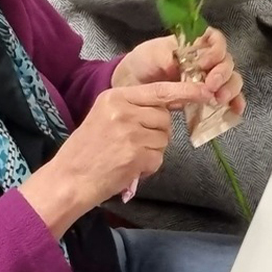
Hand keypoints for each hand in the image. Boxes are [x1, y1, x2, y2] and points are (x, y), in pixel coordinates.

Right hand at [18, 81, 211, 237]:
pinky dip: (148, 166)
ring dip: (152, 151)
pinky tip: (127, 168)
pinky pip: (158, 158)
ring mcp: (130, 132)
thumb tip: (172, 104)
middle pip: (164, 117)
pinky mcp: (135, 154)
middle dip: (157, 132)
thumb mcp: (105, 117)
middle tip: (132, 144)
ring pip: (164, 138)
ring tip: (126, 156)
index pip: (159, 90)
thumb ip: (135, 107)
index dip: (185, 91)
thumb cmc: (86, 151)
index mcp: (115, 97)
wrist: (66, 181)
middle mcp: (124, 110)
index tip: (205, 92)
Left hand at [113, 29, 245, 113]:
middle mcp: (209, 60)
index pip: (216, 42)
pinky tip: (235, 111)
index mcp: (198, 44)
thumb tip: (176, 65)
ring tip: (219, 100)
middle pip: (227, 63)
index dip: (215, 52)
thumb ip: (166, 56)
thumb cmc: (146, 62)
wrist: (136, 82)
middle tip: (212, 86)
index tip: (203, 64)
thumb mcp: (153, 54)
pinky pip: (229, 99)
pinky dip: (234, 104)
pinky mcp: (209, 97)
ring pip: (232, 80)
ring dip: (230, 90)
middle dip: (223, 75)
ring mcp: (211, 79)